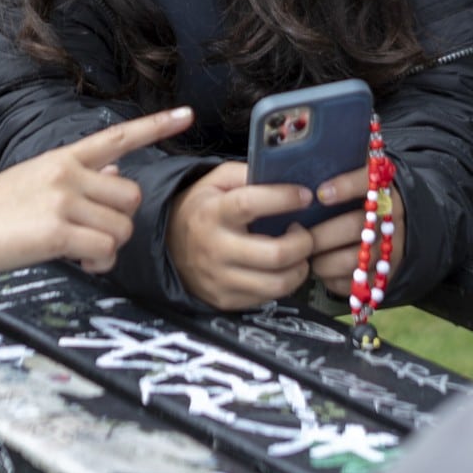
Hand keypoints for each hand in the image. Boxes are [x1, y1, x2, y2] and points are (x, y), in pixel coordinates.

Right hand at [0, 108, 193, 276]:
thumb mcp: (35, 180)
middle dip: (119, 223)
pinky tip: (75, 263)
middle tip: (91, 237)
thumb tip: (111, 173)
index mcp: (63, 158)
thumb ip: (76, 177)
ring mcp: (63, 200)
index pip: (118, 137)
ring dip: (108, 250)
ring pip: (122, 229)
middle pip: (132, 198)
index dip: (156, 126)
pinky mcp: (58, 231)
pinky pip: (105, 252)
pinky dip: (97, 265)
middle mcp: (67, 173)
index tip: (187, 115)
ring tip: (78, 253)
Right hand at [167, 162, 316, 310]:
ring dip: (299, 268)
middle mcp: (215, 248)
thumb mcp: (215, 181)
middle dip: (303, 243)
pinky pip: (267, 297)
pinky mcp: (225, 299)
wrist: (168, 245)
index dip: (283, 199)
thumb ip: (244, 174)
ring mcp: (220, 278)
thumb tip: (281, 175)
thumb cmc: (201, 209)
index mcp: (211, 212)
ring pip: (278, 283)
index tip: (304, 195)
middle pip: (275, 254)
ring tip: (298, 254)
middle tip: (304, 233)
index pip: (250, 204)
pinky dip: (283, 283)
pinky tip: (280, 269)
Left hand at [308, 165, 406, 295]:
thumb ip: (344, 154)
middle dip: (320, 234)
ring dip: (321, 259)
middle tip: (296, 233)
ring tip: (303, 251)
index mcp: (384, 187)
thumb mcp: (363, 169)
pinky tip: (319, 267)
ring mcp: (392, 249)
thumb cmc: (368, 192)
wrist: (409, 220)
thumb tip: (310, 140)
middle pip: (353, 227)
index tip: (321, 194)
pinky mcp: (387, 275)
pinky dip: (332, 278)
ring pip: (352, 260)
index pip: (366, 183)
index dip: (344, 187)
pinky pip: (355, 283)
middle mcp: (392, 219)